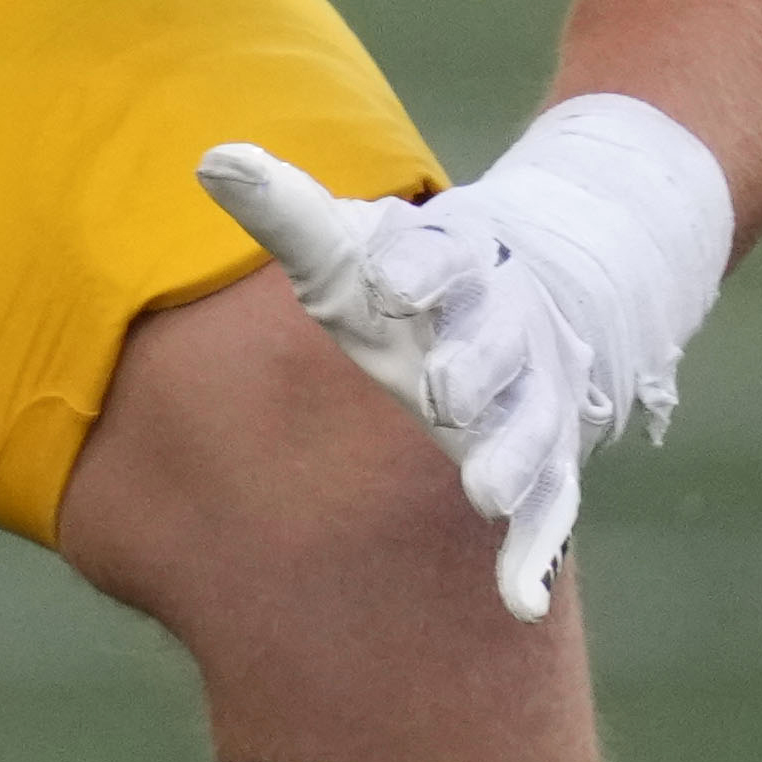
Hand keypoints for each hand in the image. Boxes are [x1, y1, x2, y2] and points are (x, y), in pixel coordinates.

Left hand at [197, 95, 731, 622]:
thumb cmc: (410, 277)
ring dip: (510, 457)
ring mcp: (534, 396)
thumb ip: (288, 212)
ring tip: (483, 493)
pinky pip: (550, 505)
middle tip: (443, 388)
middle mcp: (505, 331)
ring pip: (532, 426)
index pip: (445, 257)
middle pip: (496, 345)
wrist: (545, 284)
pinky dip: (536, 551)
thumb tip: (210, 158)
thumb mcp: (354, 245)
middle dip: (474, 365)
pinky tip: (521, 604)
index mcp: (459, 270)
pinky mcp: (549, 457)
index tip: (389, 281)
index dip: (420, 266)